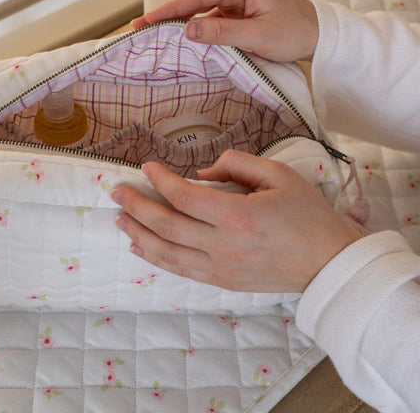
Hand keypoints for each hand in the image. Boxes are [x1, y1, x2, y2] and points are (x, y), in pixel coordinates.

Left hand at [111, 150, 360, 291]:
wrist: (328, 264)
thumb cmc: (307, 215)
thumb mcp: (279, 175)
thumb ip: (237, 164)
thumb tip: (202, 174)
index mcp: (238, 216)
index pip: (184, 196)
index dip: (160, 179)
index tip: (147, 167)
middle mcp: (223, 245)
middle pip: (167, 225)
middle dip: (137, 207)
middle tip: (117, 192)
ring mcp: (221, 268)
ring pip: (167, 252)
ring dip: (139, 234)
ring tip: (119, 219)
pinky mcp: (223, 282)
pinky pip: (181, 269)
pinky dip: (156, 257)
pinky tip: (140, 246)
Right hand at [132, 0, 318, 62]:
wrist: (317, 35)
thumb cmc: (294, 32)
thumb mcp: (258, 36)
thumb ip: (222, 34)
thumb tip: (187, 31)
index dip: (170, 9)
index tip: (146, 20)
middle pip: (195, 0)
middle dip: (169, 15)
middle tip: (140, 28)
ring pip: (201, 10)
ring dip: (181, 25)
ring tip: (156, 37)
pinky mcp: (237, 10)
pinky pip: (211, 19)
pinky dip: (197, 31)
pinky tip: (183, 42)